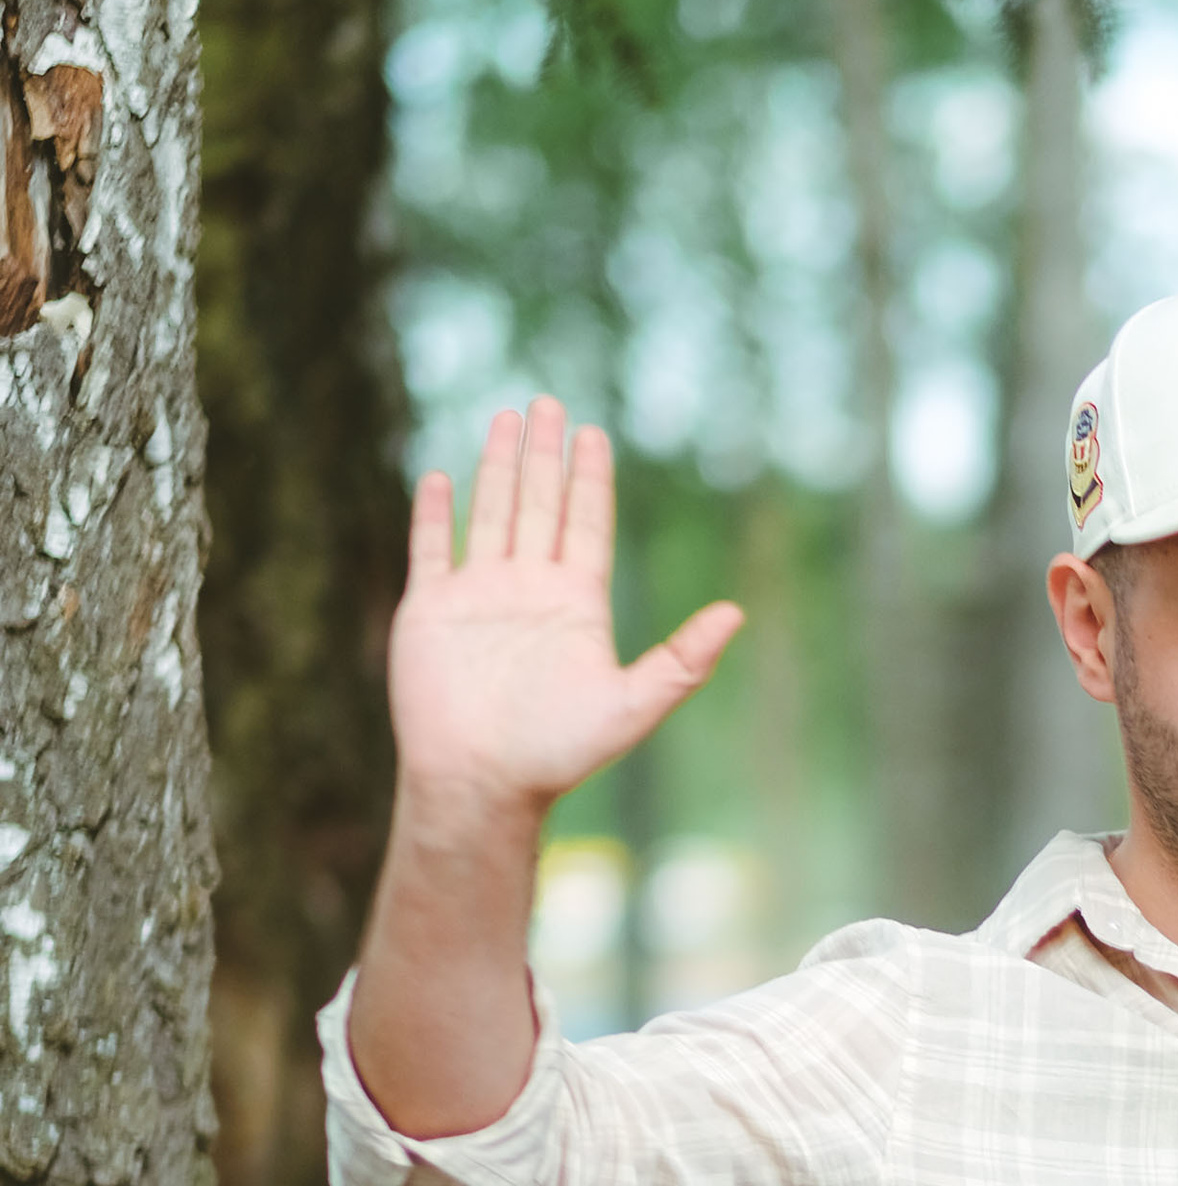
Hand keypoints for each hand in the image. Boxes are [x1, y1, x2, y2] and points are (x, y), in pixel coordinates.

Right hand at [389, 399, 742, 809]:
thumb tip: (736, 613)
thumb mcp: (633, 704)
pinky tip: (441, 477)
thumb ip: (683, 660)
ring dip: (497, 466)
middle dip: (545, 455)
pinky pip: (433, 549)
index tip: (595, 434)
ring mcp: (479, 597)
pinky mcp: (431, 610)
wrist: (480, 783)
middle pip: (539, 505)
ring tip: (507, 419)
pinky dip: (436, 513)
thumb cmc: (557, 752)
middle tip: (550, 402)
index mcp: (577, 604)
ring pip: (491, 513)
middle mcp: (529, 591)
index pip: (587, 525)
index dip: (591, 480)